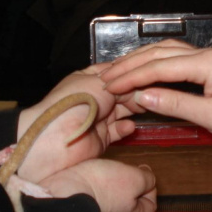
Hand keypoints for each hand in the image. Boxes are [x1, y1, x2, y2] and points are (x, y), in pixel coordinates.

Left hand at [16, 64, 139, 182]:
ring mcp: (96, 118)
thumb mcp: (101, 83)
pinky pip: (117, 131)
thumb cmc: (78, 101)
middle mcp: (92, 97)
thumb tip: (137, 88)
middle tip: (153, 92)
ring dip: (133, 109)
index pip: (113, 73)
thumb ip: (122, 83)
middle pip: (120, 92)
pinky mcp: (100, 138)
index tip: (148, 74)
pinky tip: (131, 126)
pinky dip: (125, 128)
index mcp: (87, 79)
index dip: (129, 73)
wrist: (58, 136)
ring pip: (121, 111)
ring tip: (147, 107)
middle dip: (135, 92)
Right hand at [39, 159, 156, 211]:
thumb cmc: (101, 188)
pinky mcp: (78, 207)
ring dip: (110, 184)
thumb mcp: (132, 178)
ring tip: (107, 169)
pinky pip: (91, 196)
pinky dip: (93, 185)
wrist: (62, 196)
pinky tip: (90, 175)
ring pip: (110, 200)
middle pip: (129, 203)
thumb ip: (145, 179)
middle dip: (129, 185)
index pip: (149, 205)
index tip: (144, 171)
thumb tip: (149, 178)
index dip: (151, 187)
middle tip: (125, 168)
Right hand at [100, 39, 211, 143]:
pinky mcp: (209, 63)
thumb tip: (141, 95)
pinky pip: (175, 56)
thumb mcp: (211, 116)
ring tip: (117, 69)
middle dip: (130, 64)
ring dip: (140, 59)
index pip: (159, 67)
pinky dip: (154, 60)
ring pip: (166, 50)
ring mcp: (208, 56)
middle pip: (159, 53)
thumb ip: (175, 104)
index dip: (132, 76)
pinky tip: (143, 66)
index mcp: (206, 63)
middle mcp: (205, 53)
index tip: (110, 86)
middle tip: (105, 77)